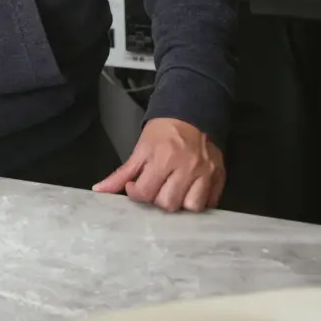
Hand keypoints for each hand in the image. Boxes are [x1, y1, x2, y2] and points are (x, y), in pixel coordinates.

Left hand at [93, 117, 224, 211]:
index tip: (137, 185)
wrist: (192, 113)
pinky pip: (211, 202)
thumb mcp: (140, 149)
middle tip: (158, 187)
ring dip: (182, 202)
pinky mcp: (220, 176)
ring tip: (176, 191)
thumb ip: (122, 173)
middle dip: (159, 199)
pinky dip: (200, 201)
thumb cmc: (163, 131)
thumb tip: (99, 190)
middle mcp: (187, 168)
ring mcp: (206, 173)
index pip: (145, 193)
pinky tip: (191, 191)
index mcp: (163, 160)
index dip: (137, 192)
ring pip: (193, 207)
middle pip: (169, 204)